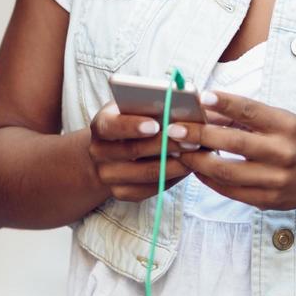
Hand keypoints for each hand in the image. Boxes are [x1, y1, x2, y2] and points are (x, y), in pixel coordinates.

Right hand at [88, 102, 205, 201]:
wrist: (113, 151)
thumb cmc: (132, 120)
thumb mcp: (134, 107)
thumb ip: (149, 105)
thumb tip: (178, 103)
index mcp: (100, 126)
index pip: (111, 126)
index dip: (132, 126)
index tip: (155, 125)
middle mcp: (99, 152)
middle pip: (133, 151)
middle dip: (165, 145)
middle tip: (192, 139)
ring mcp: (108, 175)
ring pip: (146, 173)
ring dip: (175, 164)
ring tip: (196, 154)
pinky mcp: (121, 193)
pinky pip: (150, 189)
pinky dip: (172, 178)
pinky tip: (188, 167)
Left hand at [178, 90, 295, 210]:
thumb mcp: (282, 121)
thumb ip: (246, 116)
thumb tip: (205, 108)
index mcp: (287, 126)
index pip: (252, 111)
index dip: (225, 104)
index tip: (201, 97)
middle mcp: (283, 152)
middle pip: (234, 143)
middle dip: (199, 135)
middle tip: (174, 128)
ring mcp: (276, 180)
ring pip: (227, 172)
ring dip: (198, 161)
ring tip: (180, 150)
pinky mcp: (268, 200)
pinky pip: (230, 191)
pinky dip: (209, 180)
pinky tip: (197, 169)